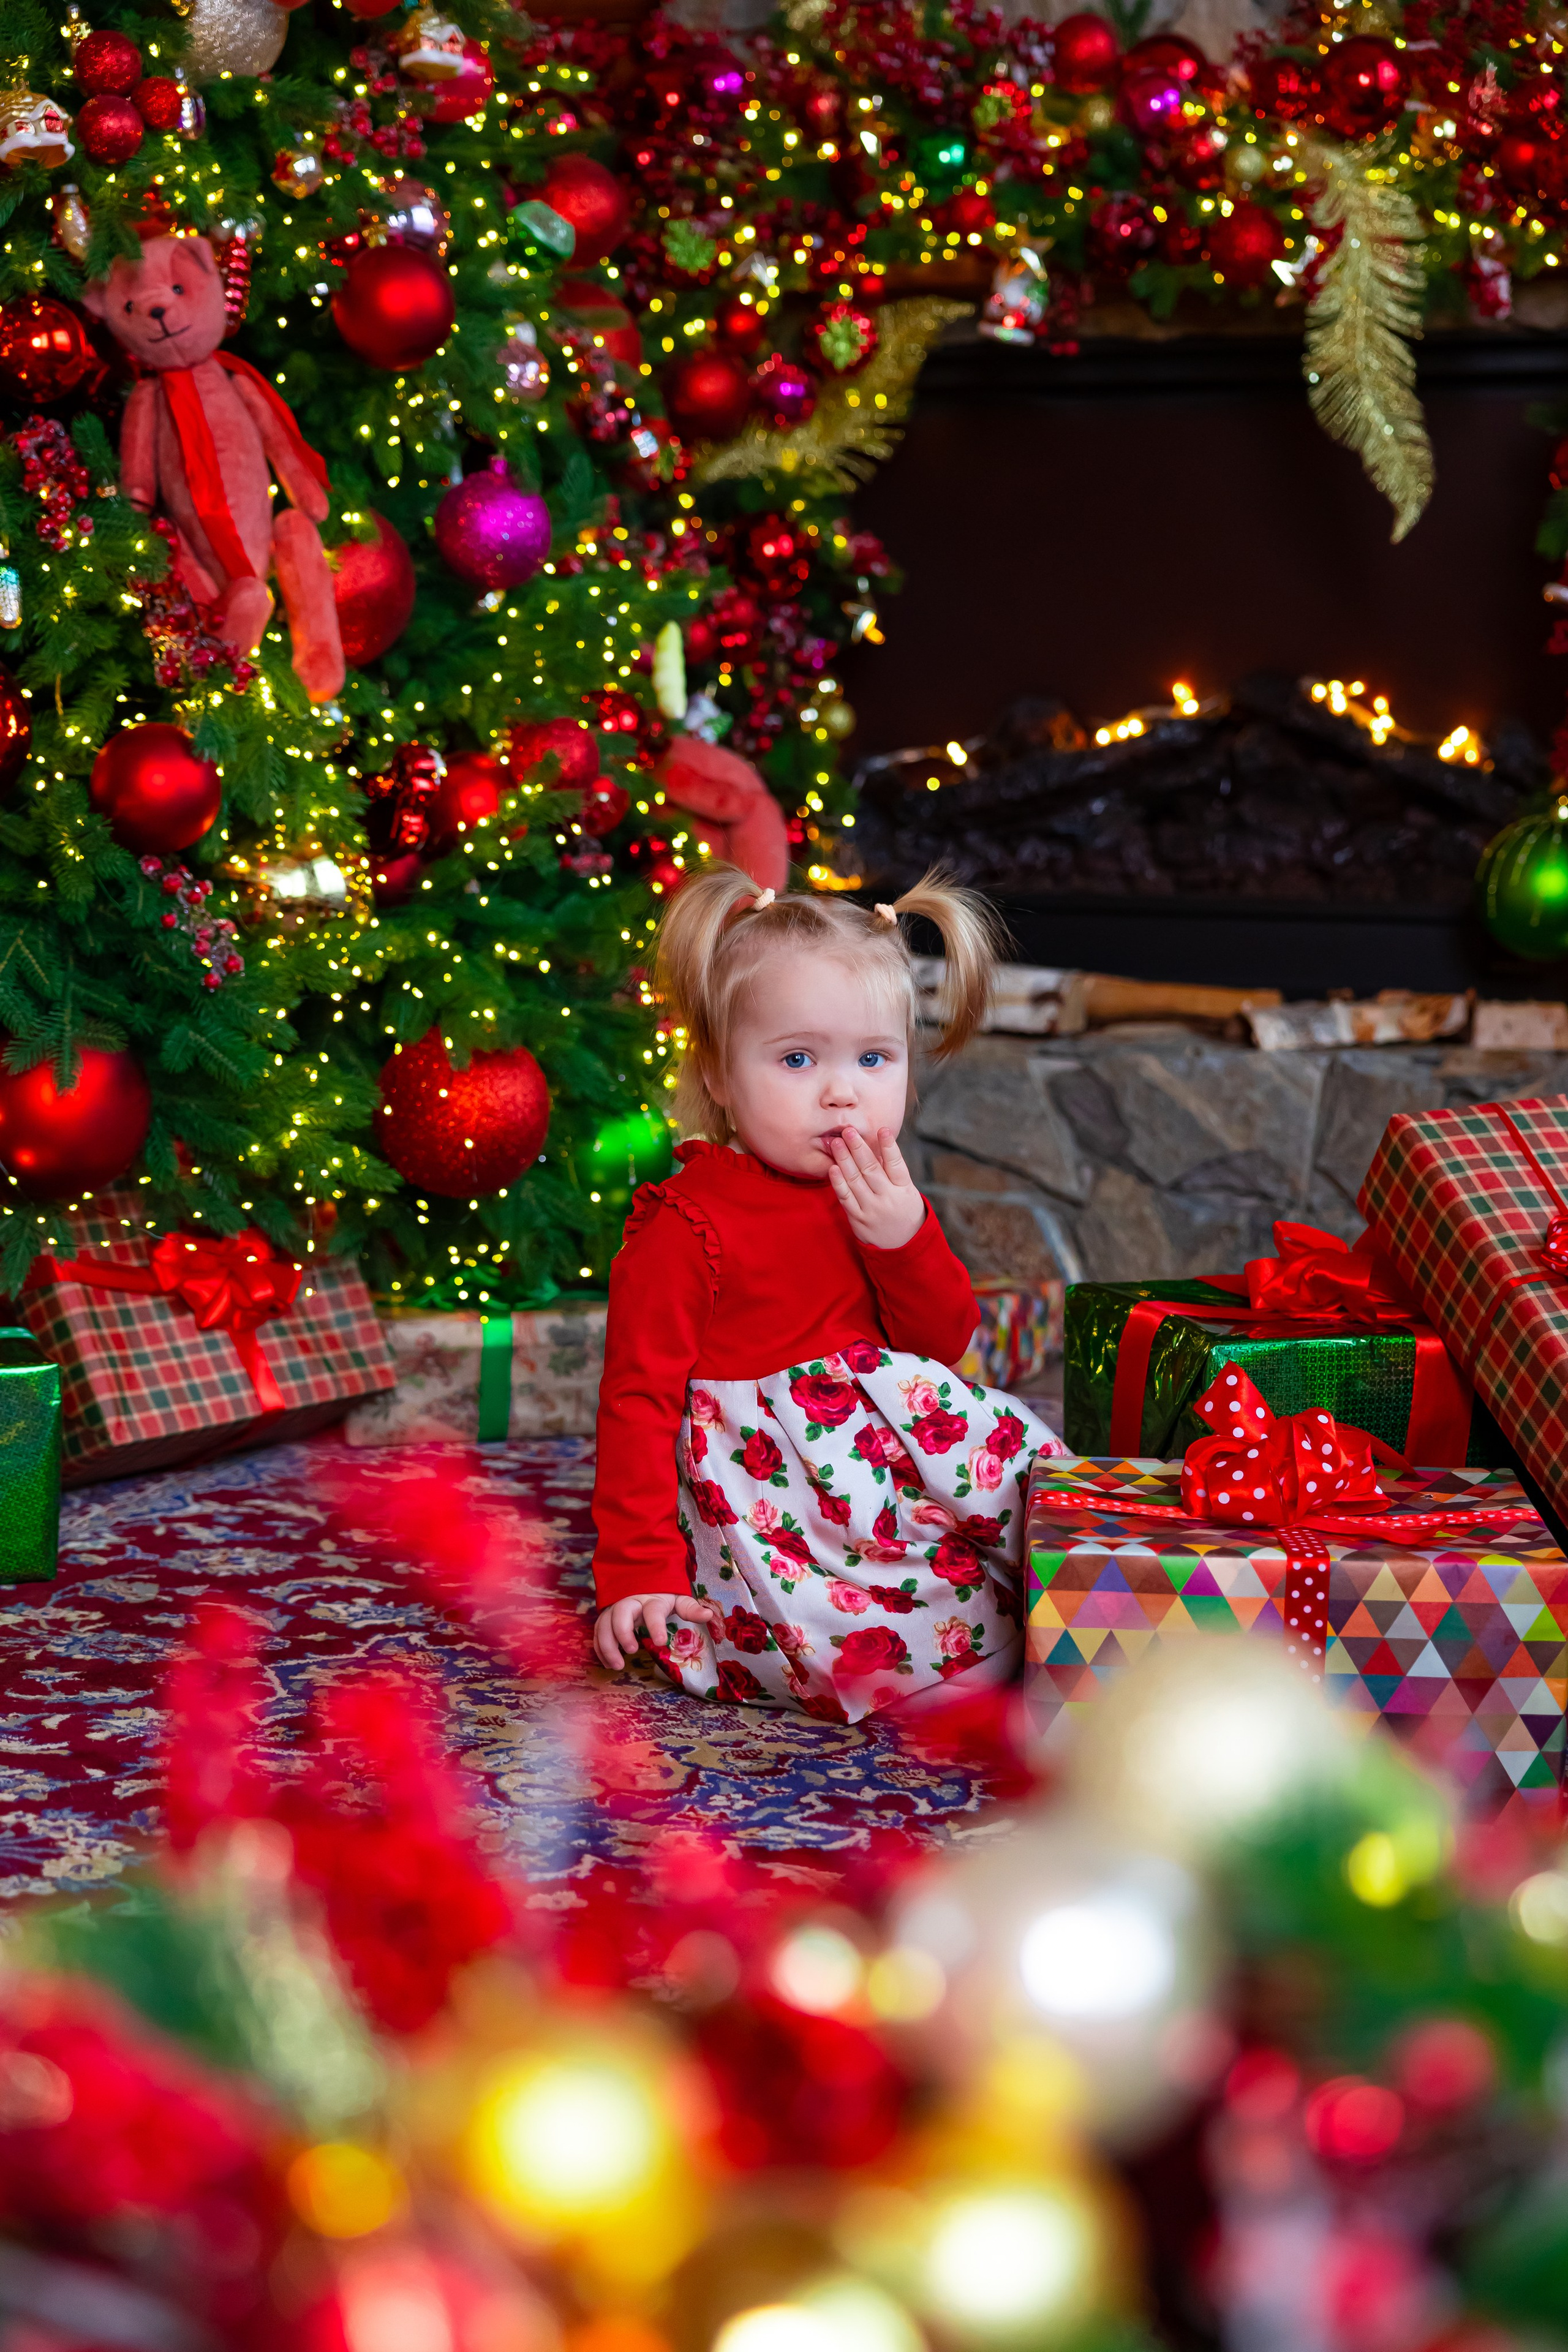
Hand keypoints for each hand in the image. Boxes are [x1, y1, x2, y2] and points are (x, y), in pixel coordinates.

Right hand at [593, 1591, 722, 1670]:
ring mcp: (615, 1608)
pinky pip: (597, 1632)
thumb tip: (709, 1615)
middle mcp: (630, 1602)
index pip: (653, 1611)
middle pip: (621, 1613)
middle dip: (623, 1632)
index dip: (655, 1626)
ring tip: (617, 1665)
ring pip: (604, 1624)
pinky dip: (599, 1648)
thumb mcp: (678, 1599)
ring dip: (607, 1645)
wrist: (641, 1580)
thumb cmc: (662, 1594)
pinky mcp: (605, 1617)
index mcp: (651, 1598)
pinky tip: (608, 1663)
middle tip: (632, 1650)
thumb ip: (691, 1608)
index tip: (660, 1642)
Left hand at [828, 1126, 925, 1251]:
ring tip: (836, 1142)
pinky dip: (838, 1182)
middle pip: (871, 1169)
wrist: (902, 1248)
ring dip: (844, 1160)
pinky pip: (846, 1198)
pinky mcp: (858, 1218)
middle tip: (848, 1130)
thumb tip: (877, 1145)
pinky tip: (833, 1167)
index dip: (889, 1147)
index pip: (896, 1164)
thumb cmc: (904, 1212)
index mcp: (904, 1189)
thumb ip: (893, 1172)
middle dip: (858, 1148)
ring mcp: (871, 1209)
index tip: (882, 1129)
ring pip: (855, 1181)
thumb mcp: (907, 1192)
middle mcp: (888, 1198)